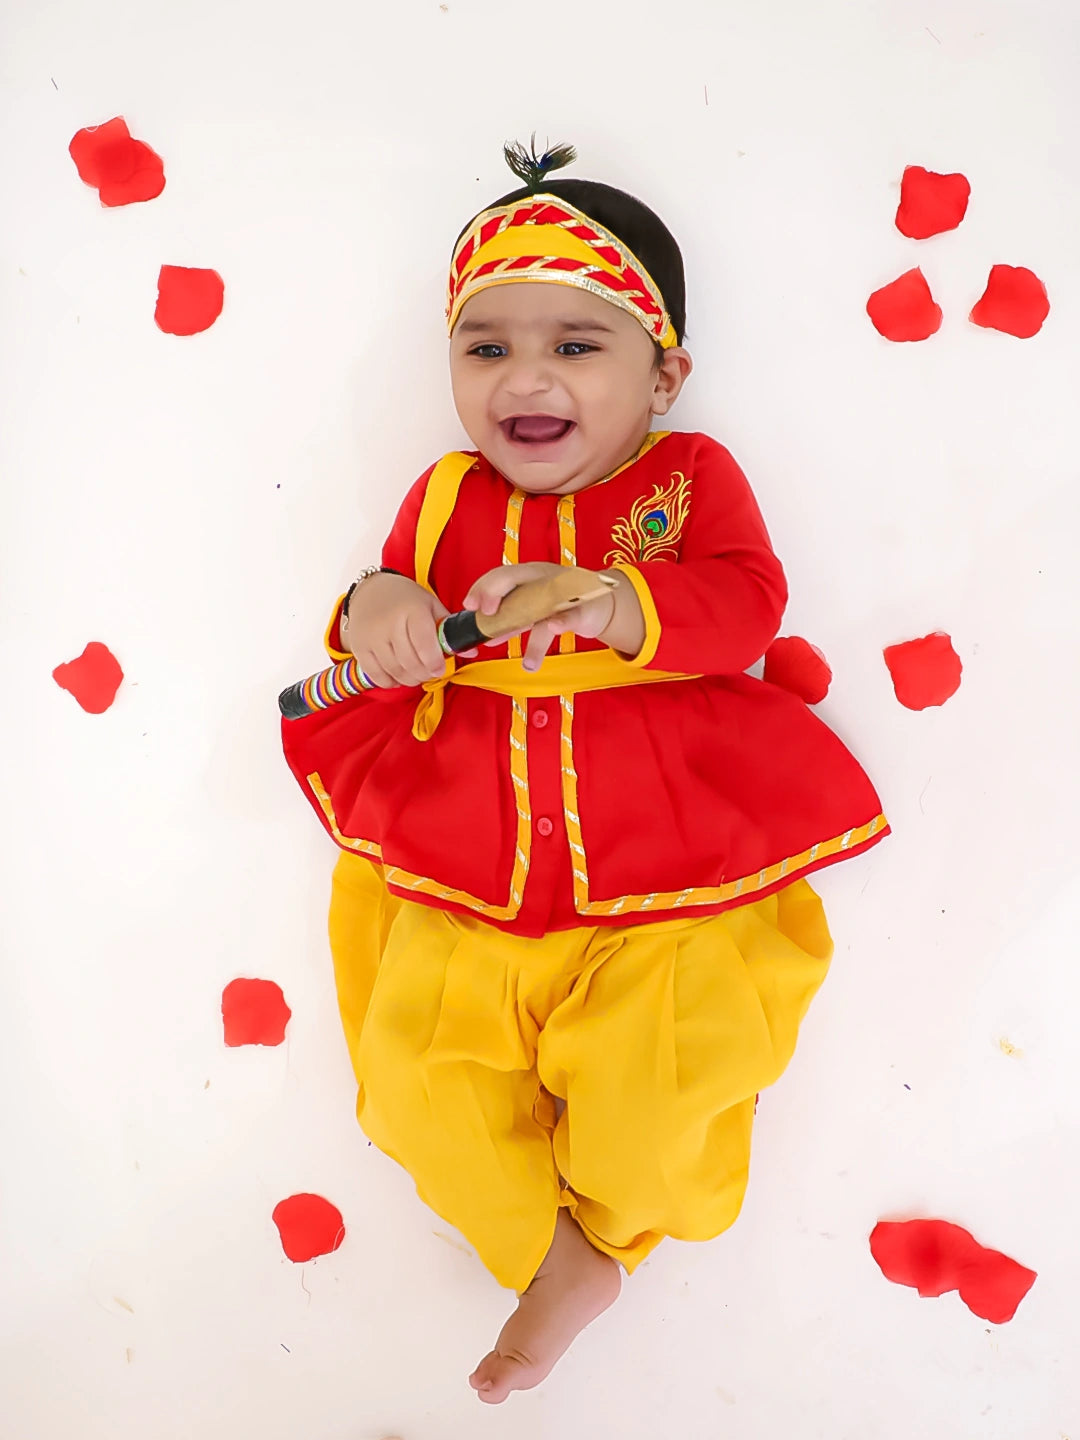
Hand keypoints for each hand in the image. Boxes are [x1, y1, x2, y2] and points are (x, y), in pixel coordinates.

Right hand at [342, 573, 476, 687]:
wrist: (370, 591)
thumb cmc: (406, 600)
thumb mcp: (430, 606)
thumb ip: (449, 629)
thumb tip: (474, 651)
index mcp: (411, 610)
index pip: (424, 644)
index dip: (435, 662)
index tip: (440, 669)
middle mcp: (389, 624)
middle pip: (411, 663)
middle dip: (425, 673)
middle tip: (431, 672)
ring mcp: (372, 638)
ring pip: (396, 672)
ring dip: (411, 679)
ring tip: (418, 673)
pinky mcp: (359, 649)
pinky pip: (378, 676)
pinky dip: (392, 681)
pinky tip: (399, 674)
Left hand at [464, 562, 637, 671]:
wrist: (598, 605)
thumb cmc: (560, 606)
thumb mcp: (531, 614)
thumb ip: (510, 623)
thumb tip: (486, 638)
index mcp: (526, 576)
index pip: (498, 575)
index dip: (481, 588)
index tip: (469, 606)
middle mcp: (541, 577)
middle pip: (512, 577)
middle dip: (494, 592)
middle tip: (486, 614)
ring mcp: (563, 589)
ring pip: (540, 601)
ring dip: (529, 627)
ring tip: (525, 659)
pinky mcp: (582, 605)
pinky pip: (571, 612)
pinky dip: (562, 620)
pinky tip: (554, 627)